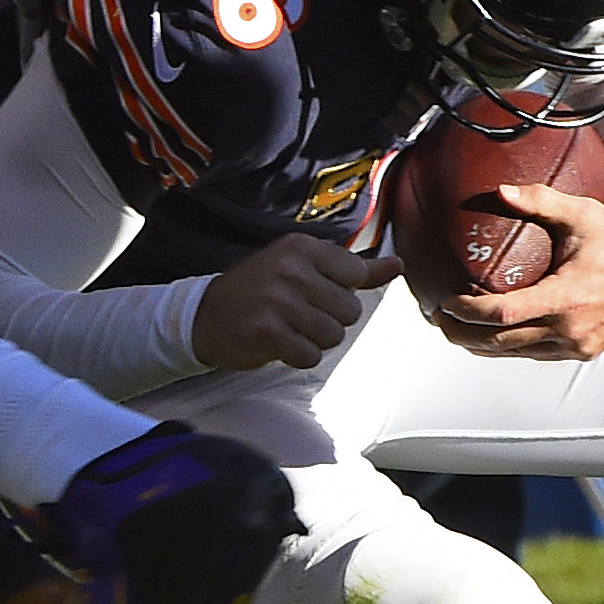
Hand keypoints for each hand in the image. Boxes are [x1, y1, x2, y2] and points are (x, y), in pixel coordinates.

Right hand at [192, 234, 401, 369]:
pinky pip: (310, 355)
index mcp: (302, 247)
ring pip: (333, 336)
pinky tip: (279, 343)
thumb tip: (398, 264)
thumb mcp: (304, 267)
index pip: (356, 276)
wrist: (204, 316)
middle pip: (349, 312)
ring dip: (313, 340)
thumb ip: (354, 268)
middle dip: (328, 320)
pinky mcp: (267, 332)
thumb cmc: (261, 291)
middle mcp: (290, 268)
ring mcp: (277, 300)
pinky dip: (298, 355)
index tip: (311, 291)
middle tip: (296, 314)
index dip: (339, 292)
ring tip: (288, 328)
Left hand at [433, 183, 603, 360]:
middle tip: (437, 319)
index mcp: (567, 298)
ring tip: (455, 329)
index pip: (503, 314)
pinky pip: (535, 354)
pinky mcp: (583, 351)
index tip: (446, 301)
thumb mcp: (582, 214)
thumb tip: (499, 190)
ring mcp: (577, 345)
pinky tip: (492, 335)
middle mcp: (571, 329)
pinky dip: (509, 347)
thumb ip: (540, 201)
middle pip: (500, 342)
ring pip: (515, 354)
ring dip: (481, 345)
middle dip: (463, 333)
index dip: (468, 312)